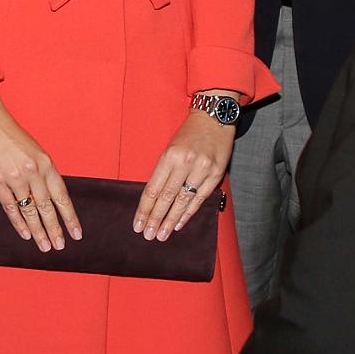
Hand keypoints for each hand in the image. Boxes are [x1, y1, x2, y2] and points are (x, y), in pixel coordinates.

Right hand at [0, 84, 80, 252]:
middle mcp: (33, 172)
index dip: (69, 216)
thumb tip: (49, 198)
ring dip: (38, 231)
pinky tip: (25, 234)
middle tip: (60, 246)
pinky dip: (19, 223)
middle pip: (47, 207)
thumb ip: (41, 172)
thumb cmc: (10, 136)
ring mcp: (15, 178)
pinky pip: (11, 207)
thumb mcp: (34, 150)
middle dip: (55, 229)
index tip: (76, 232)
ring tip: (45, 246)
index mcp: (45, 163)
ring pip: (30, 210)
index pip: (62, 196)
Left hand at [134, 110, 234, 240]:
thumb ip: (163, 172)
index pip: (153, 188)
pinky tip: (179, 223)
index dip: (144, 209)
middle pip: (167, 197)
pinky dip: (189, 212)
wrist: (214, 118)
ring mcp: (202, 169)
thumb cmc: (188, 134)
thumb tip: (153, 200)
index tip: (138, 224)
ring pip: (183, 201)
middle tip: (148, 235)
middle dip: (156, 219)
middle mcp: (185, 163)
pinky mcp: (216, 174)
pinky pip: (200, 198)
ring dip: (171, 220)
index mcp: (169, 155)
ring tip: (162, 235)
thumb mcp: (170, 148)